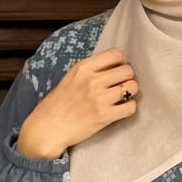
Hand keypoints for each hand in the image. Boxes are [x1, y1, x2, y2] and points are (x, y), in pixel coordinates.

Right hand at [16, 47, 138, 159]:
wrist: (49, 127)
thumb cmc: (59, 103)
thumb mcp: (71, 77)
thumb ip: (91, 70)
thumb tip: (113, 66)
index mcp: (84, 67)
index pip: (116, 54)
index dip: (122, 62)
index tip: (119, 70)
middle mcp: (93, 80)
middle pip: (127, 70)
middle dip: (128, 77)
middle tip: (123, 85)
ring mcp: (99, 99)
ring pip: (132, 87)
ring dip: (131, 92)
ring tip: (124, 97)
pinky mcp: (104, 116)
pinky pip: (130, 107)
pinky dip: (130, 108)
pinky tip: (122, 109)